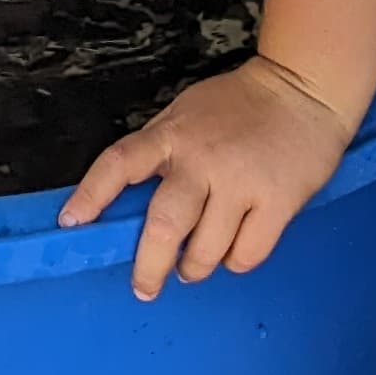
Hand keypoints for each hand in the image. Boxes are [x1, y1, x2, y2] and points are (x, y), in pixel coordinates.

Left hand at [59, 52, 348, 301]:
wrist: (304, 88)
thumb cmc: (239, 106)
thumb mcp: (186, 113)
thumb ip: (160, 151)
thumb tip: (128, 202)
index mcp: (172, 135)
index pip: (119, 163)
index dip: (91, 195)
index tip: (71, 223)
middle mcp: (202, 160)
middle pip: (163, 227)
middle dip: (149, 268)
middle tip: (145, 286)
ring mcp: (241, 183)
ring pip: (205, 252)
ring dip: (194, 268)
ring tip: (194, 264)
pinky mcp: (278, 202)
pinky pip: (245, 255)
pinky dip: (234, 262)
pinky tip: (233, 248)